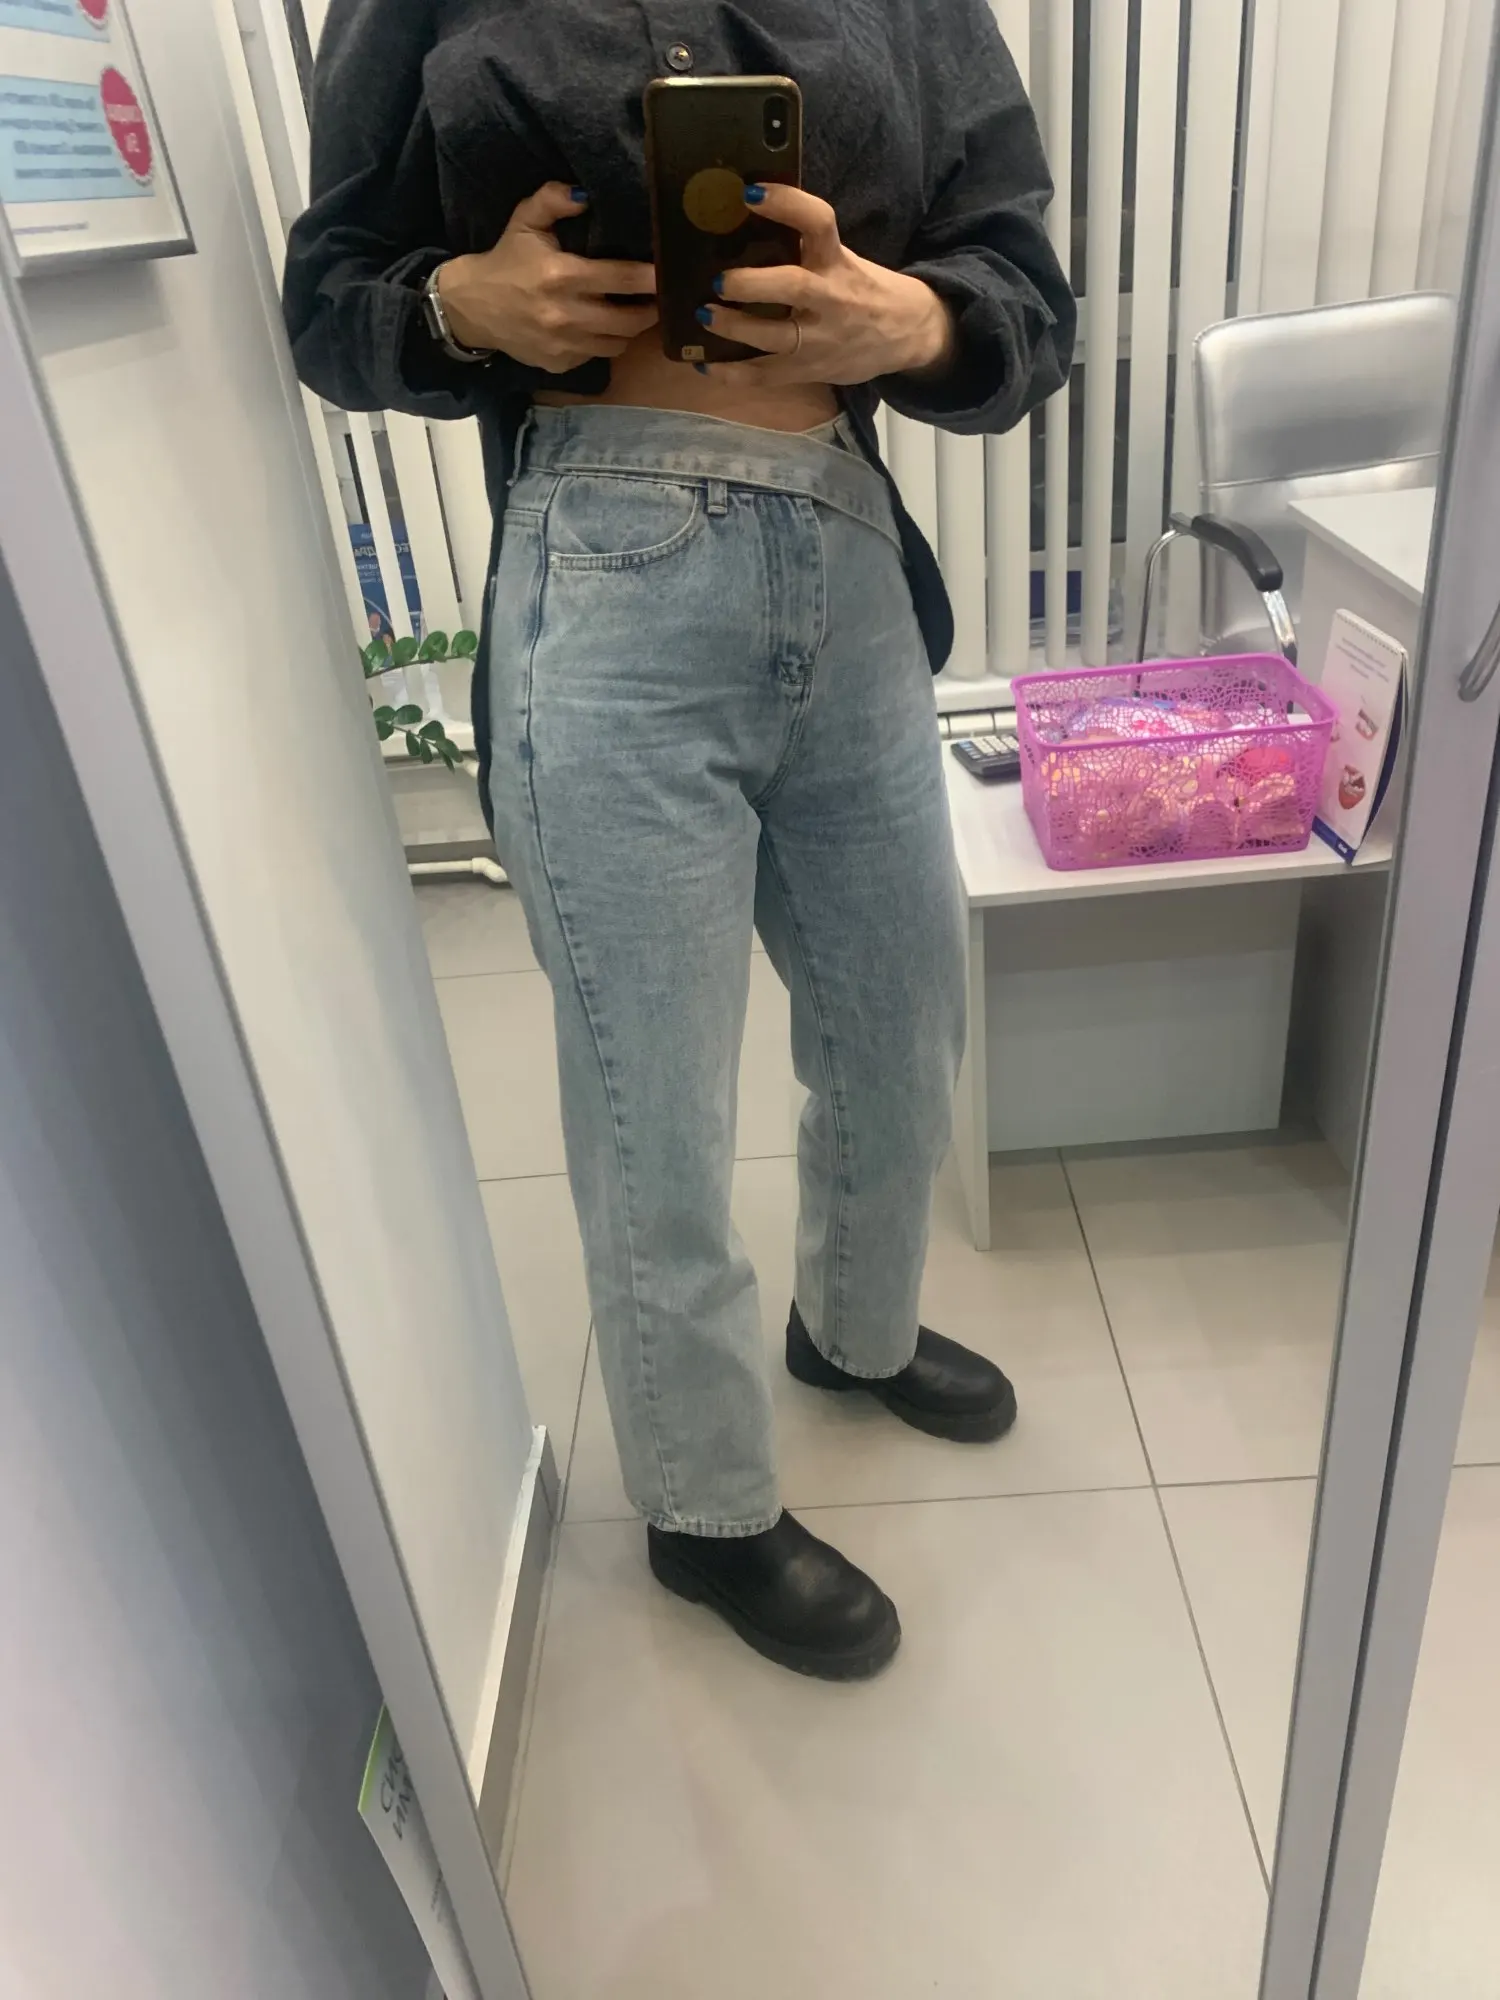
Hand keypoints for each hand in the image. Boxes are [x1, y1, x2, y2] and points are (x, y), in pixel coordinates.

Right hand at [435, 184, 656, 371]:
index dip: (650, 278)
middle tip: (656, 298)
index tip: (667, 274)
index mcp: (562, 275)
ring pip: (617, 344)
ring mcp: (564, 345)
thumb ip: (553, 200)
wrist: (471, 307)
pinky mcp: (559, 364)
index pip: (621, 279)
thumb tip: (586, 193)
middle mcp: (566, 315)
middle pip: (629, 320)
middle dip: (649, 309)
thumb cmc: (505, 260)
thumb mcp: (525, 221)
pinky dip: (603, 344)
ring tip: (632, 313)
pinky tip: (600, 329)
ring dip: (629, 329)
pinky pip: (596, 357)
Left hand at [693, 184, 954, 385]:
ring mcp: (820, 339)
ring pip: (773, 337)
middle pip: (792, 287)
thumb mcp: (842, 260)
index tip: (750, 193)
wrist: (906, 334)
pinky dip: (732, 374)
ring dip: (734, 328)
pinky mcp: (809, 370)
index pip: (818, 222)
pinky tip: (705, 365)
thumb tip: (743, 226)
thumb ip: (805, 249)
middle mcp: (831, 298)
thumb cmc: (862, 289)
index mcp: (838, 262)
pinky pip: (765, 375)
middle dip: (751, 284)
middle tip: (718, 280)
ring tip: (703, 316)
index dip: (787, 204)